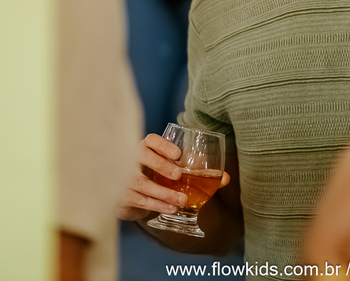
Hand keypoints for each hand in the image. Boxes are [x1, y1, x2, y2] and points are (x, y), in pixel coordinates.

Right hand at [116, 133, 231, 220]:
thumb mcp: (175, 172)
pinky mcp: (123, 197)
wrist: (133, 199)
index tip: (178, 154)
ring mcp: (124, 179)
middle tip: (178, 175)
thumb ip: (200, 173)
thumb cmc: (158, 179)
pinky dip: (157, 205)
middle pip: (141, 156)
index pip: (150, 141)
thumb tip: (226, 178)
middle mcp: (132, 161)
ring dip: (163, 192)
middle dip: (160, 165)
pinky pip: (140, 200)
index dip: (162, 145)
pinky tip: (171, 208)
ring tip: (182, 200)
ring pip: (142, 183)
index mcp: (146, 149)